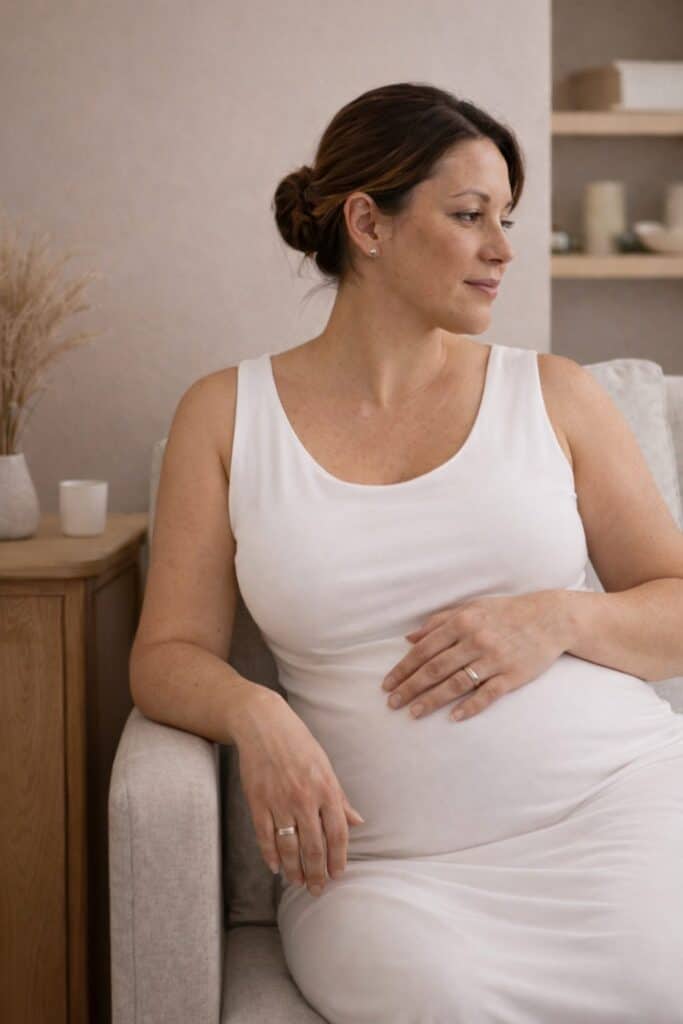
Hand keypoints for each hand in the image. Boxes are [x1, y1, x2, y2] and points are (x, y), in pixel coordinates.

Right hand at [234, 690, 364, 896]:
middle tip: (317, 890)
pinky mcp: (258, 801)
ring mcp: (279, 801)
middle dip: (317, 872)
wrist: (264, 725)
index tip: (337, 875)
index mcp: (326, 789)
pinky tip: (276, 867)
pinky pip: (265, 836)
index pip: (338, 833)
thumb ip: (340, 798)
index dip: (338, 858)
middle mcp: (305, 798)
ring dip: (294, 869)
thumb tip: (358, 822)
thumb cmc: (299, 744)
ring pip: (289, 846)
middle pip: (314, 846)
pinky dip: (270, 855)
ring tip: (298, 882)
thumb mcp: (326, 767)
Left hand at [380, 590, 568, 721]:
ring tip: (413, 713)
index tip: (387, 684)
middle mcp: (475, 640)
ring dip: (432, 700)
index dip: (403, 669)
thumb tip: (409, 639)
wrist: (550, 618)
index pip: (424, 650)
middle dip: (410, 688)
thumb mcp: (470, 608)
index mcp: (462, 622)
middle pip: (434, 669)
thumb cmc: (505, 612)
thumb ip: (438, 622)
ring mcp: (494, 659)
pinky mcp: (512, 675)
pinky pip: (487, 694)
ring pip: (456, 684)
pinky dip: (470, 707)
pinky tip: (453, 717)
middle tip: (392, 703)